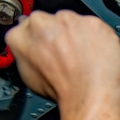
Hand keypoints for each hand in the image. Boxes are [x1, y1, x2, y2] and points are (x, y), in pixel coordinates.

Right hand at [5, 11, 119, 114]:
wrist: (90, 97)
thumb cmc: (63, 92)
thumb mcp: (30, 77)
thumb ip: (28, 54)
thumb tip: (35, 51)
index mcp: (21, 35)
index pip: (29, 27)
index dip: (42, 40)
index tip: (50, 48)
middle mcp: (41, 22)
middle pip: (52, 23)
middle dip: (60, 37)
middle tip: (69, 57)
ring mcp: (68, 21)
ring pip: (74, 24)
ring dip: (79, 37)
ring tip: (84, 60)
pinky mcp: (92, 23)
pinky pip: (96, 28)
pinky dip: (99, 39)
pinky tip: (97, 56)